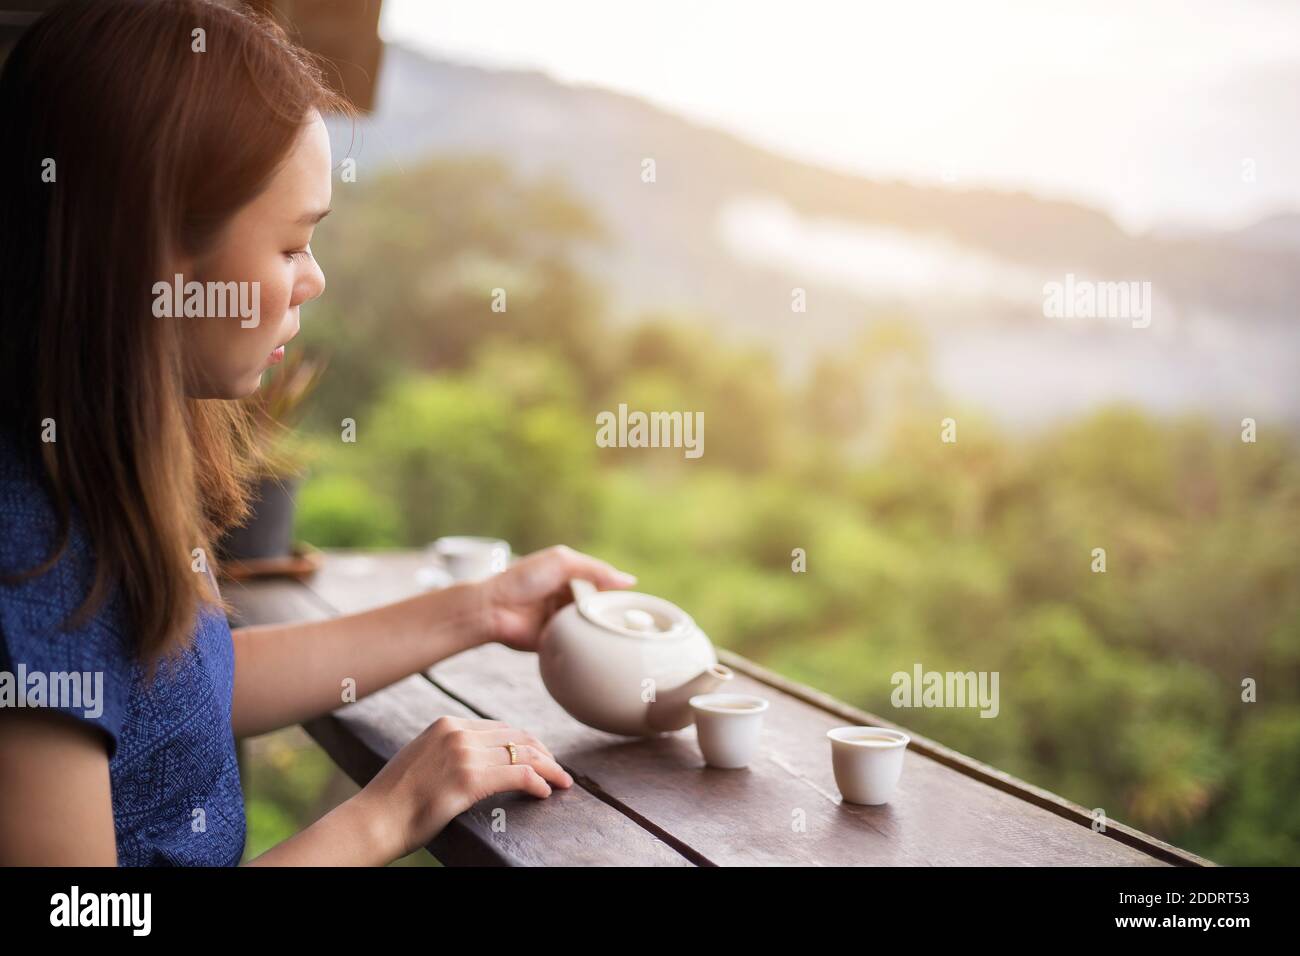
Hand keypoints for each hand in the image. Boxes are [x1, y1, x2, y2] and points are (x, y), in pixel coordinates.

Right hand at [359, 715, 572, 860]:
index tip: (540, 756)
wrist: (373, 820)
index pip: (500, 727)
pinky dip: (538, 783)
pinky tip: (545, 793)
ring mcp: (464, 754)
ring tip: (562, 782)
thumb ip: (448, 751)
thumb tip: (477, 761)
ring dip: (549, 769)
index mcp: (446, 724)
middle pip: (516, 737)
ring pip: (524, 755)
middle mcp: (457, 732)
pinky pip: (519, 775)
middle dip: (543, 753)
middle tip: (558, 770)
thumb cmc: (393, 800)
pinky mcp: (469, 779)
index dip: (526, 742)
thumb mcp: (422, 760)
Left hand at [479, 544, 636, 651]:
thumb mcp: (562, 562)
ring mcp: (562, 618)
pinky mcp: (558, 638)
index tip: (634, 602)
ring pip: (591, 624)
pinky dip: (588, 642)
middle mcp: (567, 597)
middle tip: (629, 621)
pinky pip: (579, 642)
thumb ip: (596, 569)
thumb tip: (629, 581)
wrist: (494, 609)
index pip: (602, 583)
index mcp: (569, 576)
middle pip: (599, 605)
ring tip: (617, 633)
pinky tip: (602, 644)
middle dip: (610, 612)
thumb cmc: (523, 579)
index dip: (616, 591)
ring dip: (600, 627)